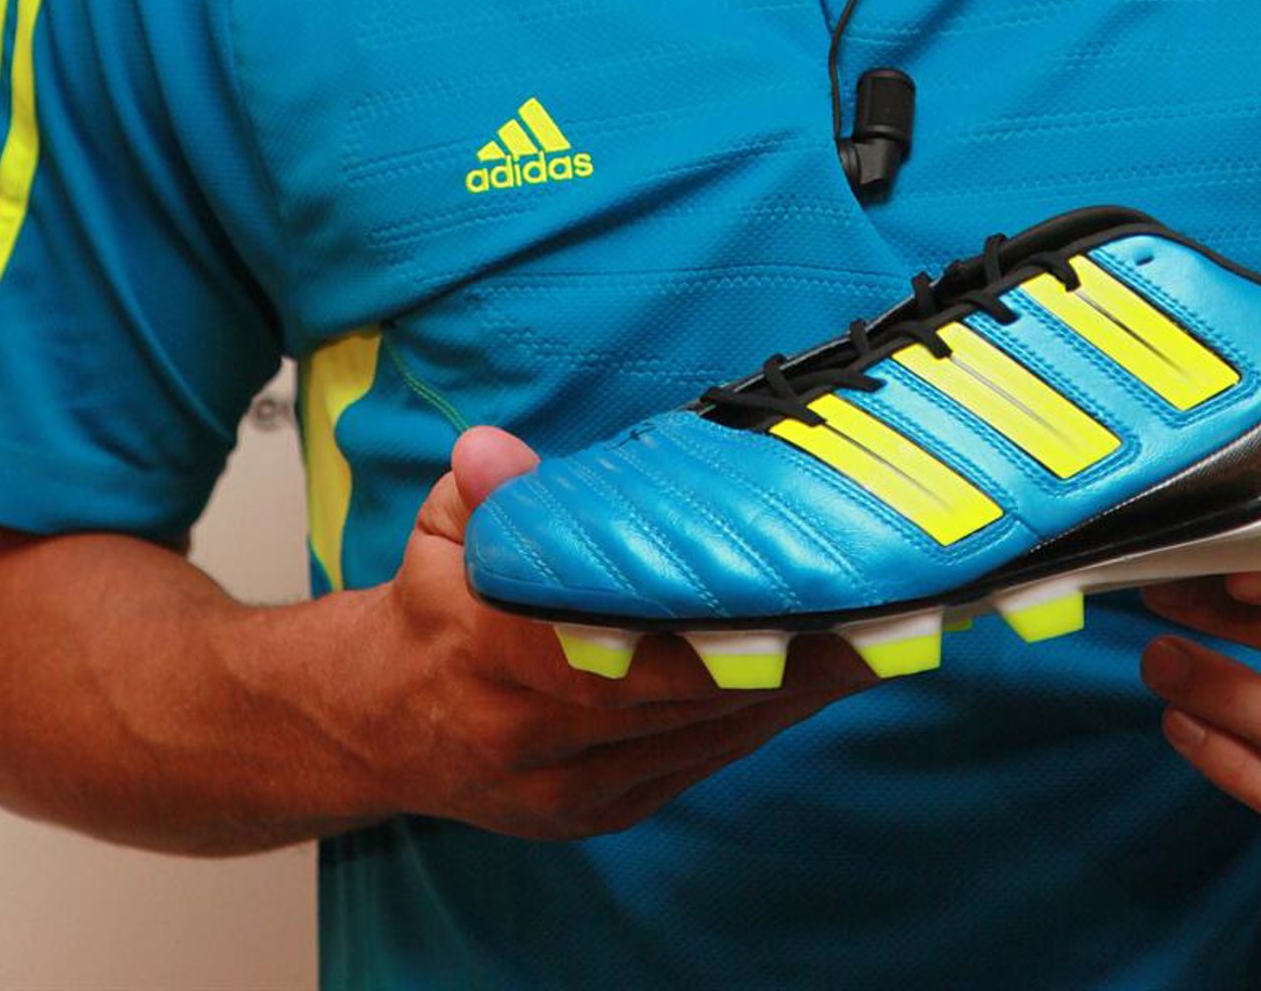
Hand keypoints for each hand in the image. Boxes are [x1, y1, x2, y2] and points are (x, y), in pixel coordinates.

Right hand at [358, 425, 875, 840]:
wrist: (382, 727)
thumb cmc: (432, 608)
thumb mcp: (440, 531)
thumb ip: (481, 492)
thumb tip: (491, 449)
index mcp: (492, 655)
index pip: (617, 642)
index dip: (713, 619)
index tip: (795, 583)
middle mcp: (537, 733)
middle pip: (683, 695)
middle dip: (787, 655)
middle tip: (877, 606)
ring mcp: (573, 785)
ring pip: (703, 736)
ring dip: (793, 690)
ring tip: (878, 635)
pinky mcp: (602, 812)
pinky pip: (699, 765)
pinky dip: (760, 721)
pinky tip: (818, 679)